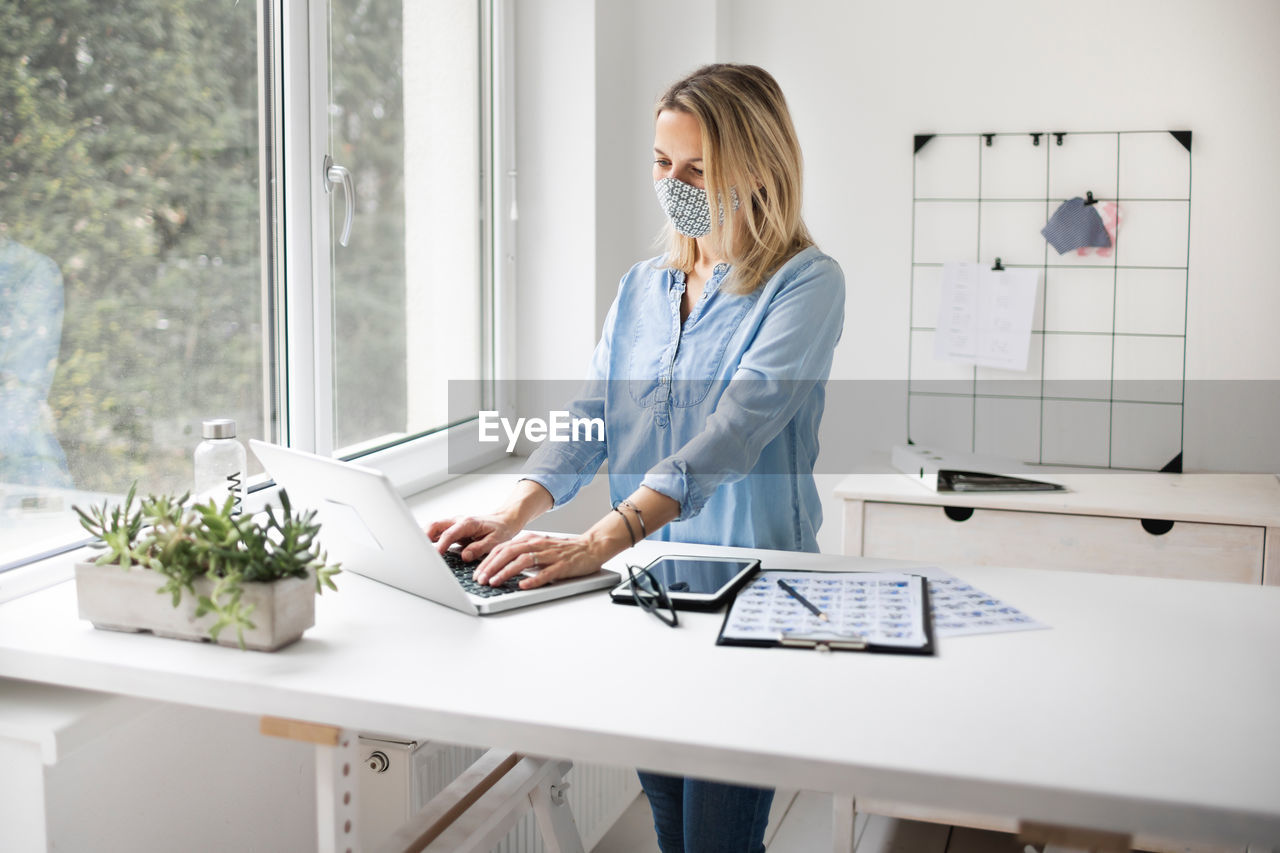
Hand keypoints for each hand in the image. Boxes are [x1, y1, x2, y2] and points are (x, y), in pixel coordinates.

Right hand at [425, 514, 520, 561]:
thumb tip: (465, 556)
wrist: (504, 520)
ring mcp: (453, 524)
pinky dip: (429, 539)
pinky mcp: (452, 529)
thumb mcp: (495, 541)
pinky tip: (425, 549)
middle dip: (424, 537)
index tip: (435, 556)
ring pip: (433, 527)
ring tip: (418, 551)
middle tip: (418, 551)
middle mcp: (458, 521)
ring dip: (424, 537)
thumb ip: (480, 548)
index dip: (440, 546)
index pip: (449, 534)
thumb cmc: (501, 530)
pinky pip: (437, 532)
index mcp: (468, 523)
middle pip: (435, 525)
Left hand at [474, 532, 602, 589]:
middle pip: (509, 552)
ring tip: (495, 582)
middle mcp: (538, 545)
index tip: (477, 573)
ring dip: (506, 572)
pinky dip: (533, 579)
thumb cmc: (564, 550)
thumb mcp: (539, 547)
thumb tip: (500, 564)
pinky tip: (523, 586)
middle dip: (491, 566)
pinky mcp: (562, 565)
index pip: (503, 548)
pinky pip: (546, 572)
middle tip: (480, 579)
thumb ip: (522, 553)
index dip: (487, 561)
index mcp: (531, 540)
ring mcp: (550, 555)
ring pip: (524, 561)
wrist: (591, 547)